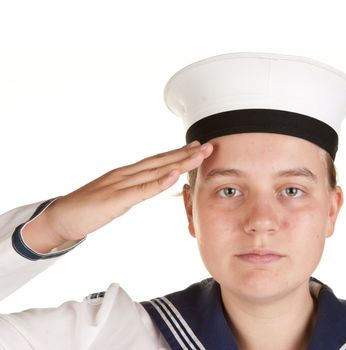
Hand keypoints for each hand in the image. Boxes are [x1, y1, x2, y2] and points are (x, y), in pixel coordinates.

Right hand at [22, 141, 212, 251]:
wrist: (60, 217)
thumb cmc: (88, 208)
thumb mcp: (118, 198)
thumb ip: (135, 191)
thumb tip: (152, 187)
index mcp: (127, 174)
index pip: (157, 161)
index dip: (178, 154)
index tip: (197, 148)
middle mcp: (126, 174)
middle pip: (161, 161)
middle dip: (186, 154)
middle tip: (208, 146)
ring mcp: (121, 184)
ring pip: (155, 171)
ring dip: (179, 162)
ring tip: (199, 154)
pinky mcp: (116, 199)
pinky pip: (141, 189)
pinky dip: (159, 181)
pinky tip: (174, 174)